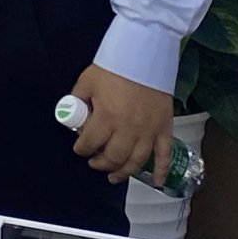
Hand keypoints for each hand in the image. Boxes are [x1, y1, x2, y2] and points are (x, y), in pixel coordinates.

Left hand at [68, 64, 175, 184]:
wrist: (144, 56)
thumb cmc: (114, 67)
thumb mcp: (86, 82)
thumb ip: (77, 100)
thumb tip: (72, 116)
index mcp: (106, 116)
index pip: (90, 142)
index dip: (81, 148)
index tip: (79, 148)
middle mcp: (128, 128)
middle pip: (113, 157)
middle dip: (100, 163)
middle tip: (94, 163)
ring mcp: (148, 131)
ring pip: (136, 161)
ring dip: (123, 172)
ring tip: (114, 176)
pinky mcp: (164, 129)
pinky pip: (164, 155)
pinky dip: (162, 171)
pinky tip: (157, 183)